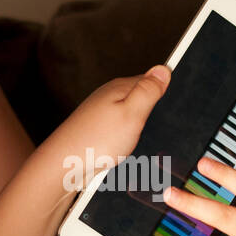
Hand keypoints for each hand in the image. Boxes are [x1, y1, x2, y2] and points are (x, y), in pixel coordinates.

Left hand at [45, 64, 170, 190]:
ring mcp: (103, 113)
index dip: (165, 94)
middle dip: (153, 114)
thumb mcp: (132, 113)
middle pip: (142, 99)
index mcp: (120, 88)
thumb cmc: (96, 141)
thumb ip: (148, 91)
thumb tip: (163, 68)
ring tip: (136, 143)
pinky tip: (125, 150)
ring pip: (133, 117)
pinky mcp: (99, 130)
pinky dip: (128, 141)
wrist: (65, 166)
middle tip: (151, 131)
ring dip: (140, 131)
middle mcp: (110, 97)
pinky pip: (122, 131)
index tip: (169, 111)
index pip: (152, 80)